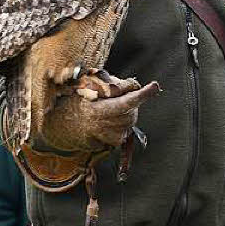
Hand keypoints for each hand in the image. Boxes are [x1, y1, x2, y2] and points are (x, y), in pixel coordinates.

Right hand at [39, 79, 160, 152]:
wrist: (70, 123)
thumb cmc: (81, 100)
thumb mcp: (92, 85)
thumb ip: (114, 84)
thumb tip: (135, 86)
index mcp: (98, 110)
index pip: (126, 102)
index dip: (142, 95)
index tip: (154, 87)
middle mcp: (105, 125)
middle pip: (132, 108)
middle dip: (129, 99)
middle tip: (115, 96)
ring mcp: (111, 135)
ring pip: (131, 117)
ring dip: (127, 110)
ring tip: (109, 107)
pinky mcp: (116, 141)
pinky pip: (128, 127)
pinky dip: (124, 120)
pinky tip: (111, 118)